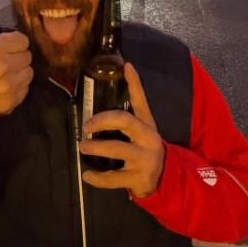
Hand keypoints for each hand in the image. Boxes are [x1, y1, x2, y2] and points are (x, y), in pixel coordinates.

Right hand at [0, 0, 32, 114]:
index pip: (22, 40)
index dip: (13, 42)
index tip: (2, 47)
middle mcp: (5, 66)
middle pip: (27, 55)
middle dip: (17, 55)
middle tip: (3, 59)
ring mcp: (9, 85)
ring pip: (29, 71)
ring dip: (20, 70)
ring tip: (5, 72)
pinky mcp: (13, 99)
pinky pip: (26, 87)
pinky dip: (19, 86)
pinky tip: (5, 84)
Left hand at [79, 63, 164, 197]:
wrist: (165, 180)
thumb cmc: (145, 149)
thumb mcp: (143, 131)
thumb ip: (130, 113)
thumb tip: (115, 86)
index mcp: (147, 125)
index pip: (141, 101)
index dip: (135, 83)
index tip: (126, 66)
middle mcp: (148, 139)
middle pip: (125, 121)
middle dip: (102, 120)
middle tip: (86, 126)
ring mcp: (144, 159)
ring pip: (118, 149)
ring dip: (97, 148)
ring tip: (82, 147)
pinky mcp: (138, 178)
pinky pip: (114, 178)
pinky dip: (98, 178)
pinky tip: (87, 175)